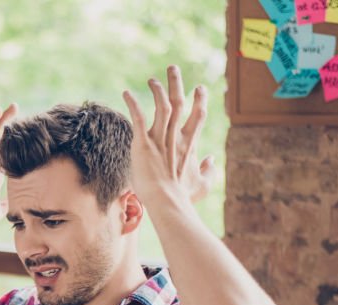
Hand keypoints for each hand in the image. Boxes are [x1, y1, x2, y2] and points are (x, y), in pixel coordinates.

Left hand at [122, 66, 214, 204]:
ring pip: (161, 105)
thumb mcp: (202, 184)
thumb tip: (211, 160)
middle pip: (179, 102)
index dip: (199, 100)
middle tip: (172, 68)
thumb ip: (209, 170)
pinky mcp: (143, 143)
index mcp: (190, 143)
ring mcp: (159, 138)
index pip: (198, 115)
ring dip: (157, 89)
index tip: (199, 88)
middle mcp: (176, 136)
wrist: (167, 201)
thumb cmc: (183, 196)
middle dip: (176, 83)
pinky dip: (133, 104)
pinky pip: (138, 118)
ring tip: (152, 80)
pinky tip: (126, 93)